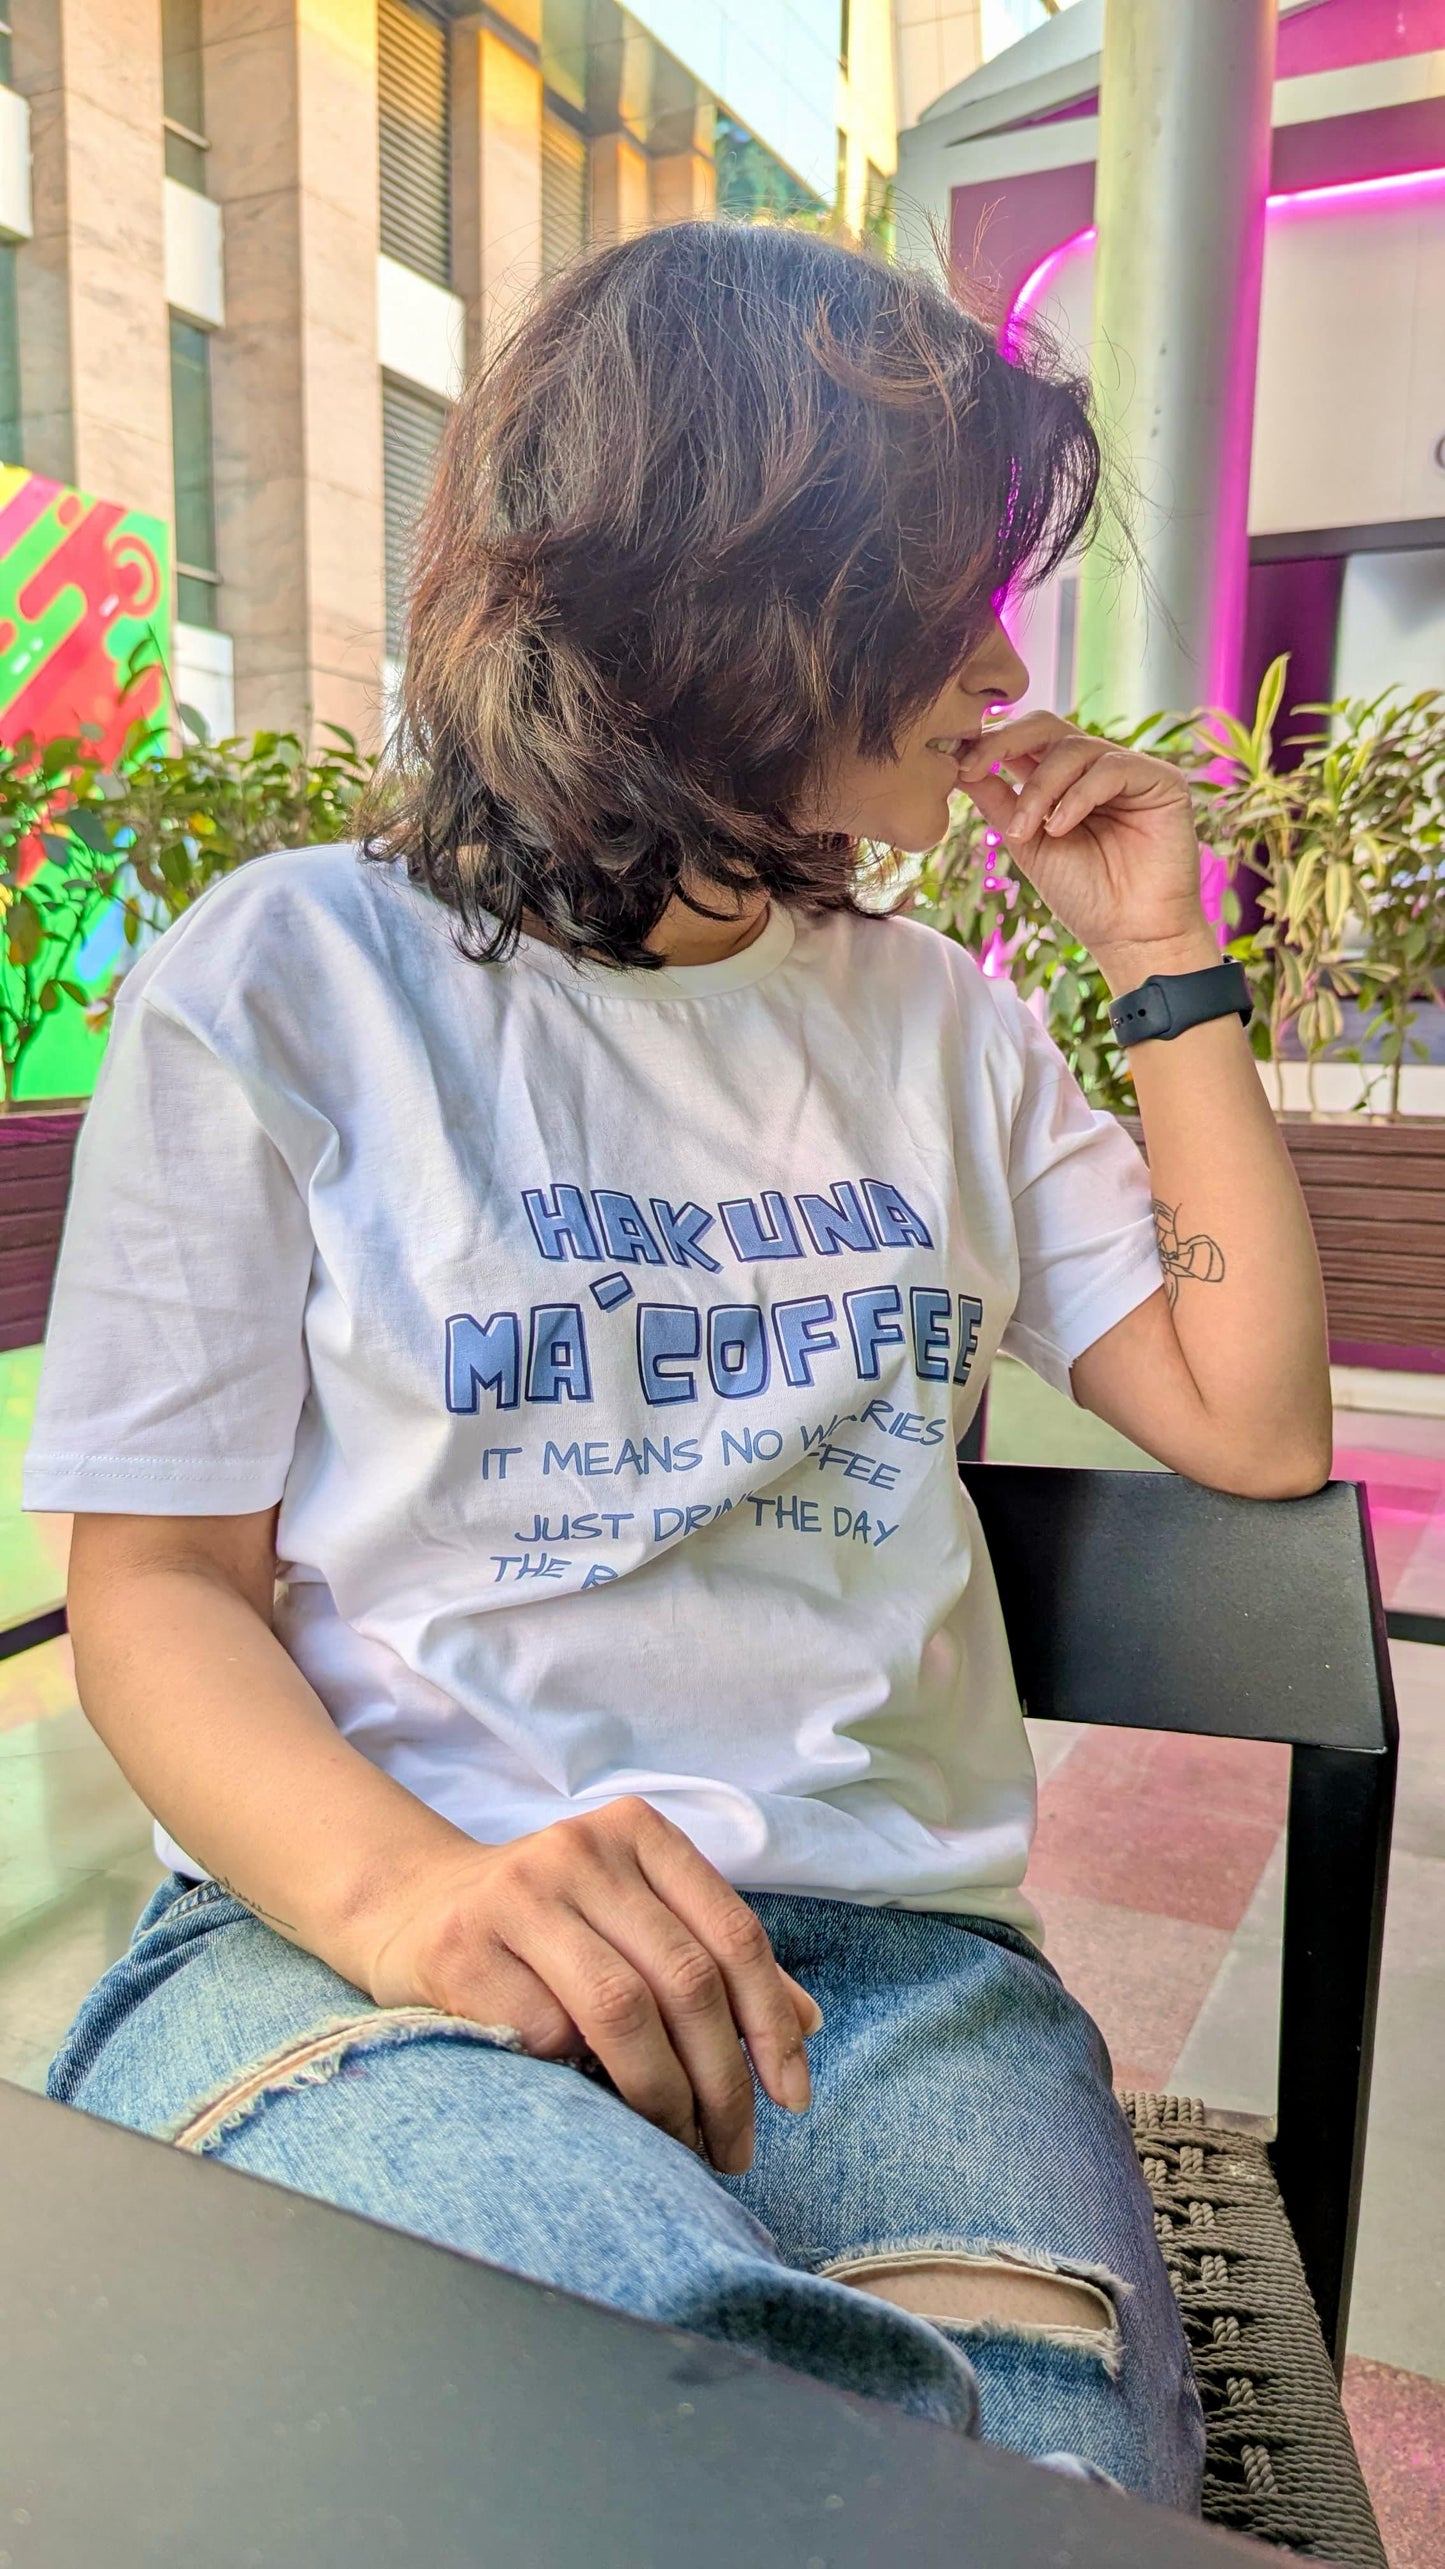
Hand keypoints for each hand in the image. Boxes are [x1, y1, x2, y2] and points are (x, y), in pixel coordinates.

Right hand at [366, 1797, 822, 2173]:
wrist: (413, 1906)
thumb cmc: (549, 1924)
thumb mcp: (636, 1916)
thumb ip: (717, 1957)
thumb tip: (809, 2025)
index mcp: (638, 1833)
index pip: (734, 1934)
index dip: (772, 2024)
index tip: (792, 2098)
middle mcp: (581, 1850)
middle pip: (685, 1980)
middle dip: (723, 2081)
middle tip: (733, 2148)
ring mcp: (518, 1893)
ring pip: (622, 2011)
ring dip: (662, 2097)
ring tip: (678, 2145)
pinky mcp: (464, 1947)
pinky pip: (547, 2033)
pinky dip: (580, 2080)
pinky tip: (591, 2104)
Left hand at [955, 713, 1218, 991]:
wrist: (1129, 936)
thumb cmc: (1082, 895)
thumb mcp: (1026, 842)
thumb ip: (998, 801)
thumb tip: (957, 765)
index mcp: (1061, 780)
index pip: (1023, 739)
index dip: (988, 742)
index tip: (955, 763)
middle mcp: (1094, 767)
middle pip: (1046, 725)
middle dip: (1003, 742)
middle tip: (972, 768)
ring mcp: (1129, 770)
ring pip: (1073, 748)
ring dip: (1039, 789)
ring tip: (1025, 832)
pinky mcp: (1161, 781)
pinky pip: (1111, 768)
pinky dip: (1078, 796)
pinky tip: (1060, 828)